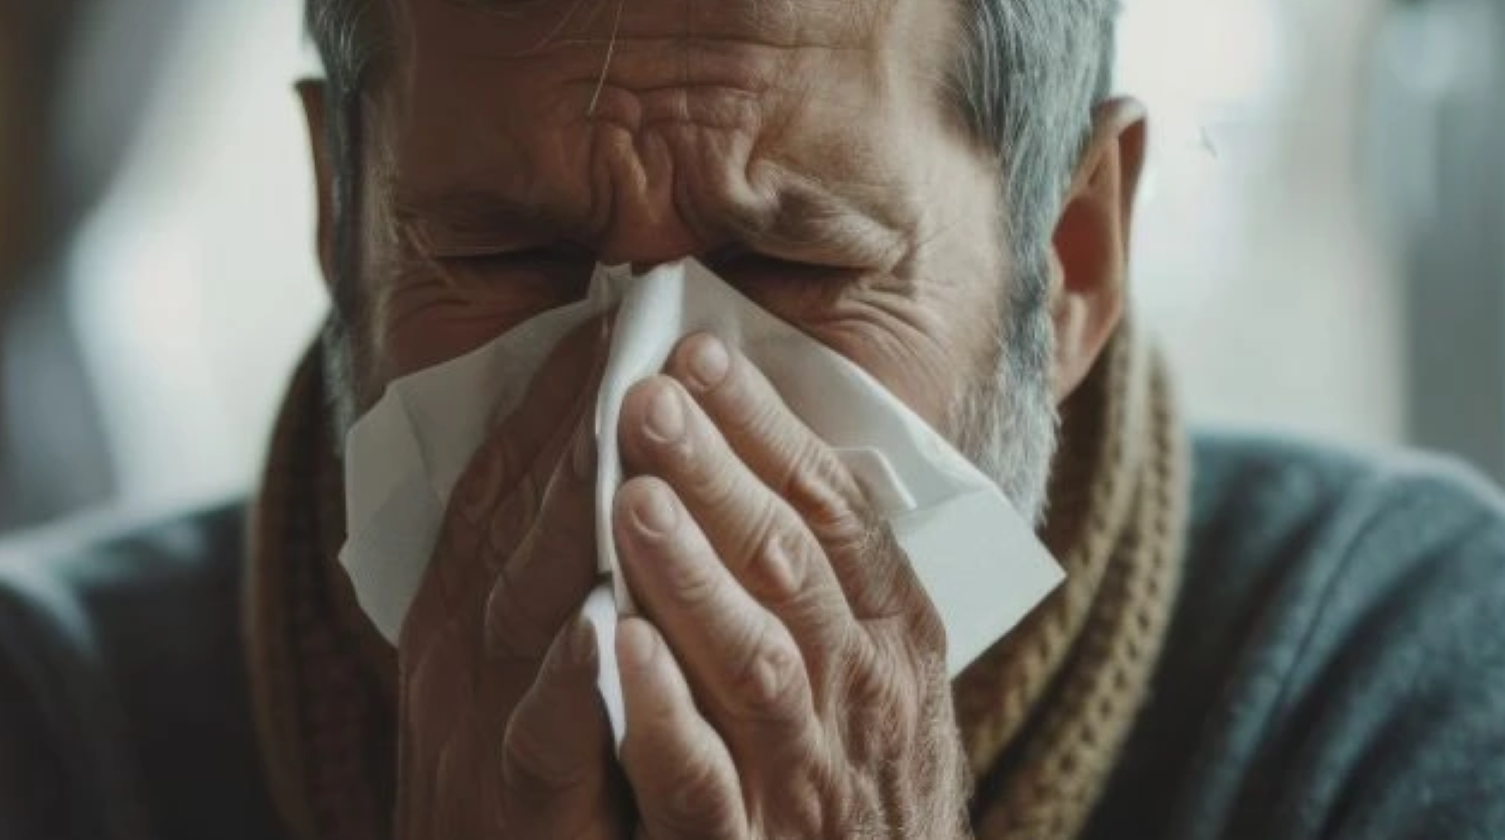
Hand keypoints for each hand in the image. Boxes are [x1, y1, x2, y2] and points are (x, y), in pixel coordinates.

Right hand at [394, 319, 629, 838]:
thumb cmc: (525, 799)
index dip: (547, 405)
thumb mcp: (523, 675)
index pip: (498, 489)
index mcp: (459, 622)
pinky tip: (602, 630)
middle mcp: (456, 663)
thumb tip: (609, 477)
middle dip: (566, 431)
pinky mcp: (514, 811)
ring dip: (569, 523)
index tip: (604, 324)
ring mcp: (477, 735)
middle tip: (629, 340)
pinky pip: (541, 739)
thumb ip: (550, 584)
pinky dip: (568, 683)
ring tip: (624, 440)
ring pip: (522, 609)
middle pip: (509, 524)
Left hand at [604, 332, 968, 838]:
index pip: (834, 512)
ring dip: (694, 577)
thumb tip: (770, 435)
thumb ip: (824, 571)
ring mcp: (802, 778)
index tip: (699, 350)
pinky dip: (665, 711)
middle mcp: (857, 700)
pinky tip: (616, 646)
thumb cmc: (848, 778)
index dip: (767, 428)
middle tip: (646, 395)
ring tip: (632, 498)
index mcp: (888, 641)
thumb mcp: (866, 670)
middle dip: (723, 474)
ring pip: (755, 664)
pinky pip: (702, 780)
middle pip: (792, 567)